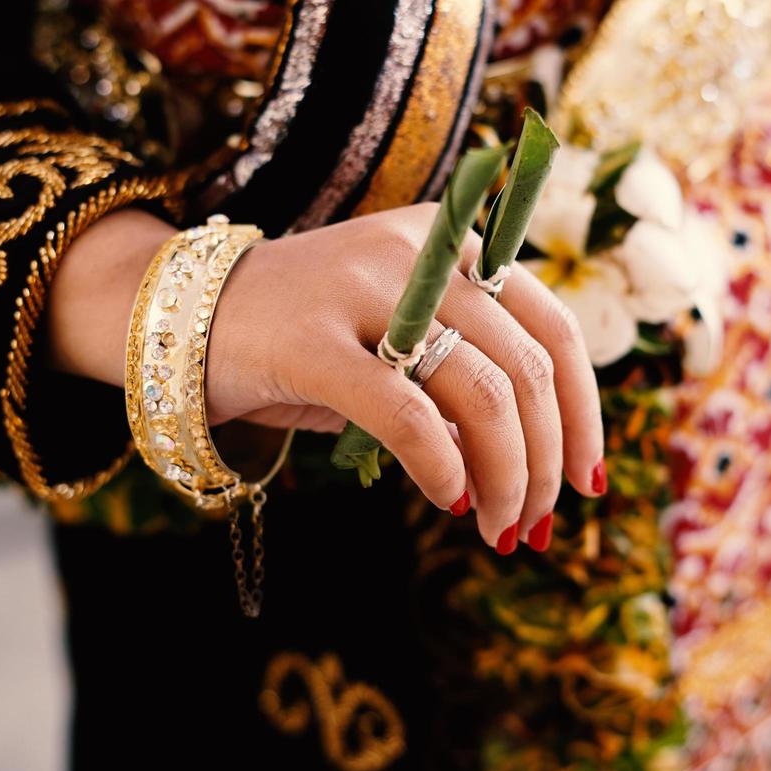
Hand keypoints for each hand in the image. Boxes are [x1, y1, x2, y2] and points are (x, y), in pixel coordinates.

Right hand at [46, 205, 605, 552]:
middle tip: (534, 524)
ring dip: (506, 477)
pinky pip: (407, 414)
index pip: (555, 330)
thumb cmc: (308, 340)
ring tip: (497, 529)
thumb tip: (535, 470)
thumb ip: (467, 381)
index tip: (587, 480)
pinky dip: (442, 468)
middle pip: (526, 368)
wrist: (182, 315)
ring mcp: (367, 289)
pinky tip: (448, 502)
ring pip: (480, 393)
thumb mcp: (401, 340)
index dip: (584, 413)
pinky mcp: (315, 340)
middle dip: (546, 461)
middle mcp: (421, 252)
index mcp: (454, 242)